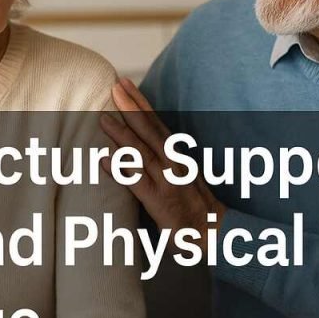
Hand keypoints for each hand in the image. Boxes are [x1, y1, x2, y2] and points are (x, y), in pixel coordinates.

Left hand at [100, 77, 224, 231]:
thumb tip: (139, 147)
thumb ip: (163, 160)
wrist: (215, 233)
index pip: (156, 123)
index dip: (141, 103)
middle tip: (115, 86)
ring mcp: (167, 182)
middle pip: (150, 131)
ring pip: (142, 154)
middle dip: (132, 108)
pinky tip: (106, 160)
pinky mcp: (159, 202)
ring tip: (103, 119)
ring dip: (122, 135)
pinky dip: (123, 171)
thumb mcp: (183, 176)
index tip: (126, 84)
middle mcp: (173, 163)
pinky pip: (138, 184)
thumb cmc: (195, 206)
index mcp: (177, 155)